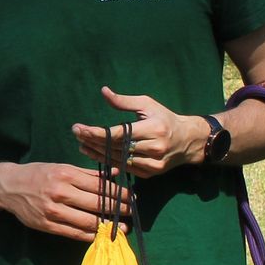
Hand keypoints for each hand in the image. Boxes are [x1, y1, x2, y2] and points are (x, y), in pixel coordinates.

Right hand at [0, 161, 131, 240]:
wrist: (8, 186)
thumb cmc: (38, 174)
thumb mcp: (61, 167)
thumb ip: (88, 173)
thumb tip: (115, 175)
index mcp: (66, 175)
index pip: (99, 186)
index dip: (118, 193)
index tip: (131, 197)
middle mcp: (60, 192)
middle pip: (97, 204)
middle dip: (117, 209)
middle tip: (131, 212)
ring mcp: (53, 211)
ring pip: (87, 221)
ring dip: (108, 226)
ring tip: (121, 228)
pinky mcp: (47, 225)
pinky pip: (74, 233)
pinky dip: (90, 235)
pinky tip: (101, 235)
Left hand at [72, 87, 203, 178]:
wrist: (188, 141)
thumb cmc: (165, 118)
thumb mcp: (147, 104)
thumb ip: (124, 101)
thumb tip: (103, 91)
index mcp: (154, 129)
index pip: (119, 133)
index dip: (96, 133)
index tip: (79, 128)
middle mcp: (155, 148)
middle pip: (116, 147)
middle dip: (93, 141)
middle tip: (76, 134)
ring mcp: (153, 163)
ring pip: (119, 160)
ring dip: (97, 153)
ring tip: (81, 145)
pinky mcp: (151, 173)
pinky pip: (125, 169)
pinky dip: (109, 162)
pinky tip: (95, 155)